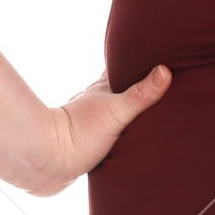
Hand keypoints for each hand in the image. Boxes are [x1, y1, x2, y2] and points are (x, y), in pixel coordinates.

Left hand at [22, 63, 172, 197]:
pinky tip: (131, 136)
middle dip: (139, 84)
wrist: (49, 162)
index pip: (123, 66)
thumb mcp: (116, 112)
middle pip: (122, 87)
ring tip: (152, 109)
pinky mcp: (92, 143)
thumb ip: (140, 94)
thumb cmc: (79, 134)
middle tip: (161, 80)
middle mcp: (98, 101)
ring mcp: (94, 122)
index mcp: (104, 88)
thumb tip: (165, 71)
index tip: (156, 52)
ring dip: (131, 109)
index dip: (138, 59)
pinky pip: (115, 132)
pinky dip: (124, 130)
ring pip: (118, 110)